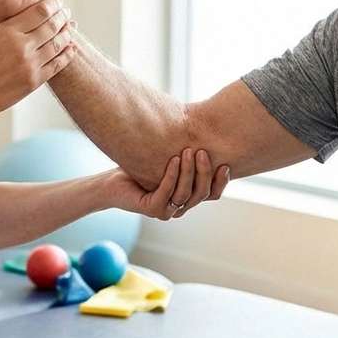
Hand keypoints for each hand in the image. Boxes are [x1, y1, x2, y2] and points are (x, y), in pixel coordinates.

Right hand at [0, 0, 76, 121]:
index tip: (56, 2)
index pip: (40, 11)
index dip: (52, 4)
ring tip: (71, 27)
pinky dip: (68, 54)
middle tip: (66, 12)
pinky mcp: (34, 81)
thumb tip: (14, 8)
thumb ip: (0, 21)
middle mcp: (21, 46)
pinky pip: (58, 65)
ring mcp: (30, 65)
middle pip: (52, 25)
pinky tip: (72, 48)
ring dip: (67, 33)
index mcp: (7, 31)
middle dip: (62, 16)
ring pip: (58, 44)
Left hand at [105, 148, 229, 221]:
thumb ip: (188, 153)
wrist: (112, 181)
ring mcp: (167, 211)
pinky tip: (173, 160)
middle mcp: (180, 207)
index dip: (221, 181)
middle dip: (204, 172)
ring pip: (185, 193)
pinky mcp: (152, 209)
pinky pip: (166, 192)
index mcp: (188, 197)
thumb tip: (206, 127)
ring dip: (188, 171)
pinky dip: (171, 175)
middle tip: (202, 151)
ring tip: (188, 151)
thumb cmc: (141, 166)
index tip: (225, 164)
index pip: (212, 194)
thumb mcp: (170, 158)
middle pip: (202, 193)